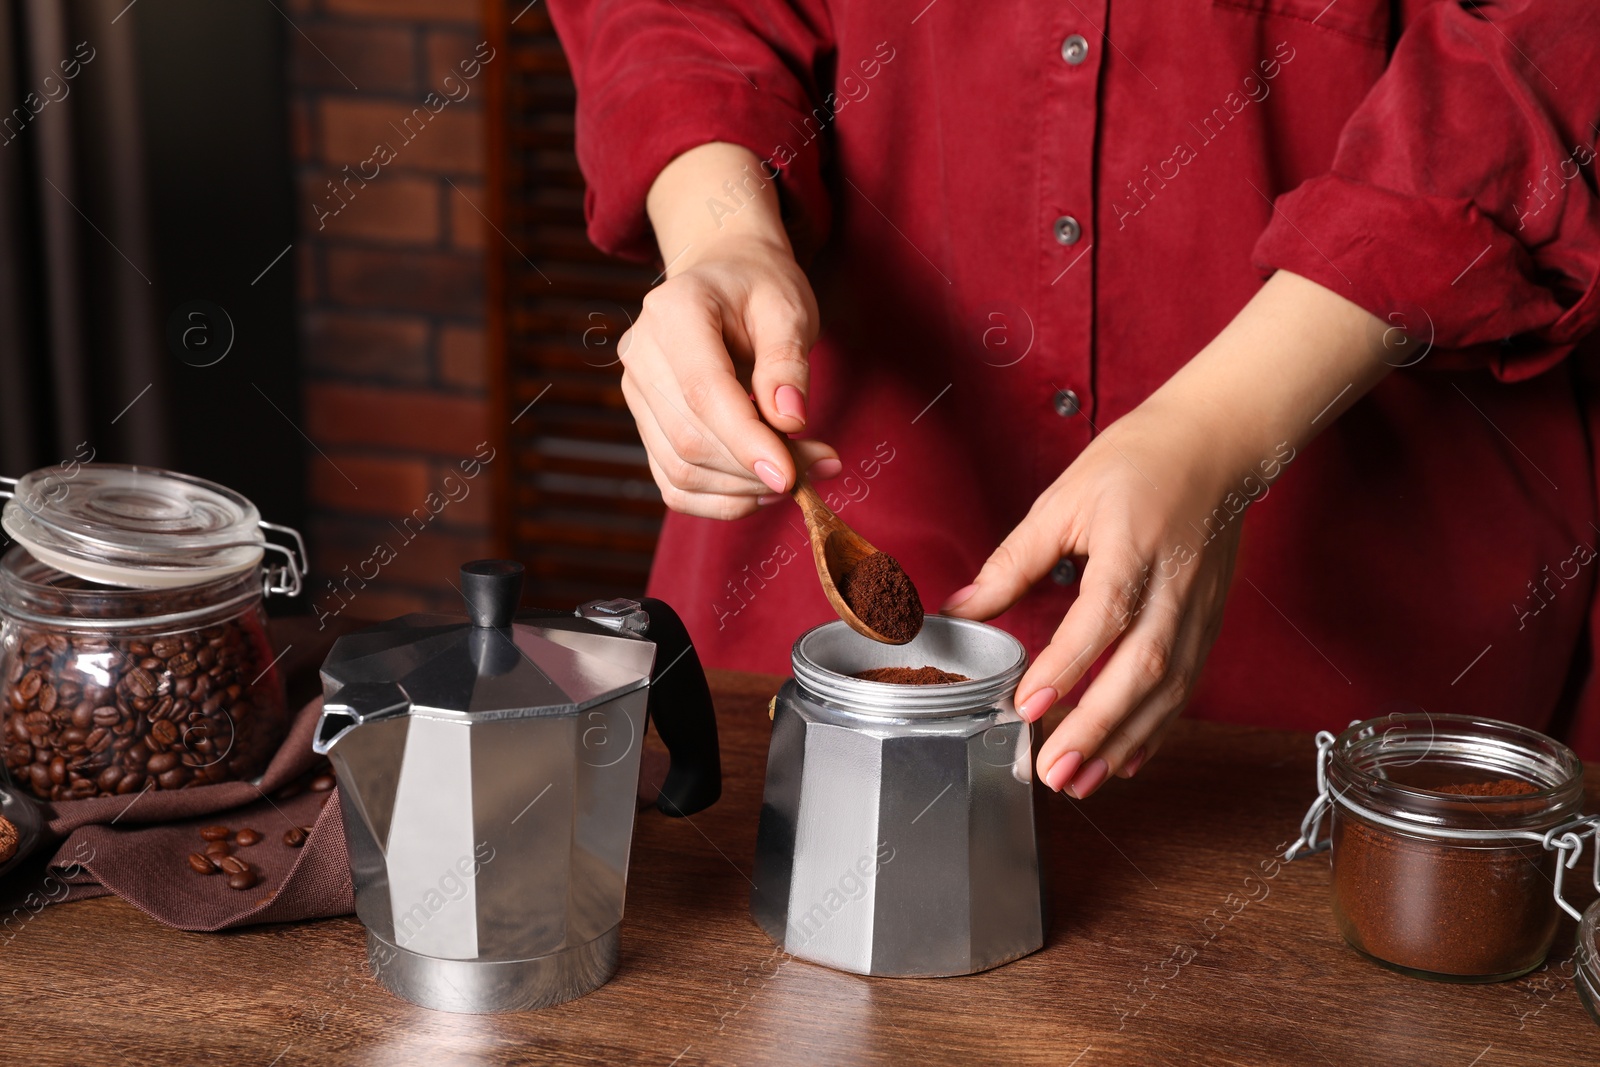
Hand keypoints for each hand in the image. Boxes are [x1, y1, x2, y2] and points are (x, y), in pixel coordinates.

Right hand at [619, 234, 839, 518]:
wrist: (726, 278)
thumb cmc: (761, 288)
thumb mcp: (788, 308)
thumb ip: (787, 361)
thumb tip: (789, 422)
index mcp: (674, 313)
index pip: (704, 392)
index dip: (747, 442)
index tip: (792, 476)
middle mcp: (641, 355)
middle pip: (691, 439)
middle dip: (756, 468)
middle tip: (820, 466)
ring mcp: (637, 394)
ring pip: (681, 470)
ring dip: (744, 488)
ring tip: (799, 473)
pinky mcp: (646, 425)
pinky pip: (674, 483)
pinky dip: (721, 500)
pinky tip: (762, 488)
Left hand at [940, 269, 1392, 797]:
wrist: (1217, 443)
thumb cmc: (1139, 461)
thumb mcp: (1063, 500)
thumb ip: (1013, 562)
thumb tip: (963, 607)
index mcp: (1133, 547)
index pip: (1101, 618)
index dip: (1066, 667)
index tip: (1028, 705)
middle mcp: (1174, 586)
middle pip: (1142, 669)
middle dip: (1097, 727)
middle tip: (1054, 770)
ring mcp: (1199, 608)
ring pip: (1169, 690)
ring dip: (1125, 741)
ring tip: (1082, 780)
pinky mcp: (1209, 622)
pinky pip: (1185, 686)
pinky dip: (1156, 728)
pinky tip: (1125, 759)